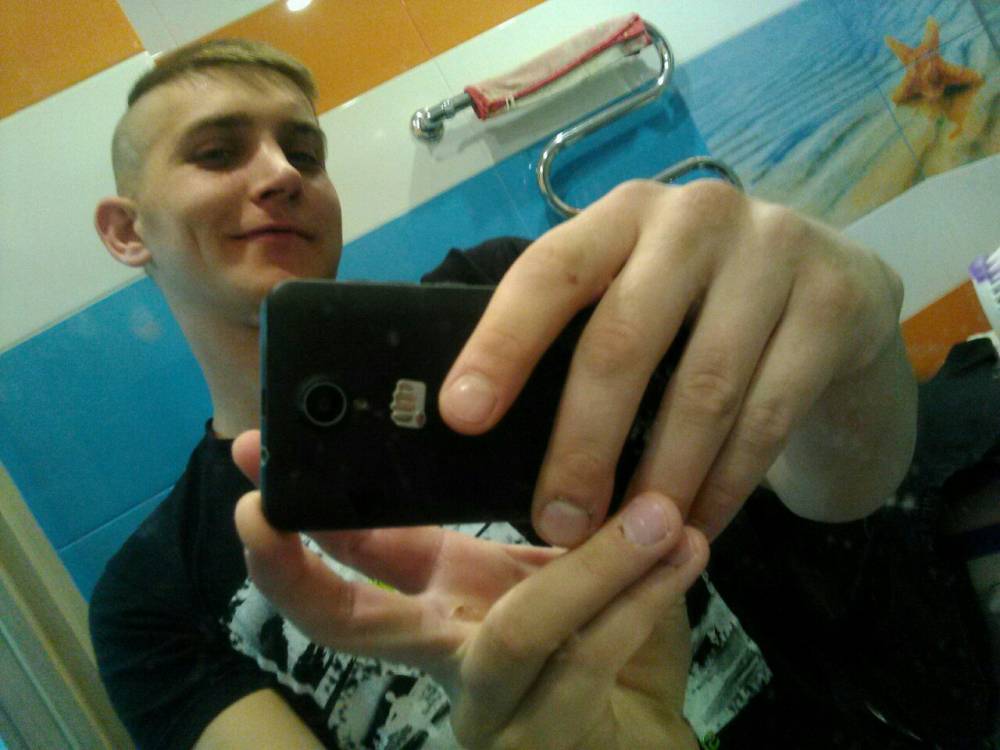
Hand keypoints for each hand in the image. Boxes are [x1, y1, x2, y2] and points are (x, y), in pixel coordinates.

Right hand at [232, 431, 705, 748]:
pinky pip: (592, 657)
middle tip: (258, 509)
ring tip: (658, 511)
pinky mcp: (547, 735)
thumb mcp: (558, 561)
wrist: (640, 738)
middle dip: (299, 567)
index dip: (303, 517)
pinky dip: (643, 596)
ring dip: (596, 566)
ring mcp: (488, 706)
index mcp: (439, 600)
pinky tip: (688, 549)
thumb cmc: (596, 645)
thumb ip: (553, 507)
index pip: (352, 560)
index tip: (258, 457)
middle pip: (348, 623)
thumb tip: (569, 408)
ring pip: (517, 631)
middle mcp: (443, 654)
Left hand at [439, 180, 915, 544]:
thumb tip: (485, 431)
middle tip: (557, 525)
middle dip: (581, 445)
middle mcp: (697, 217)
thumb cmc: (701, 306)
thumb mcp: (637, 294)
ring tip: (627, 540)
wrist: (834, 293)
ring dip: (660, 481)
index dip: (502, 345)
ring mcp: (775, 251)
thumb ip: (578, 337)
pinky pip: (769, 416)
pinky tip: (695, 526)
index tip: (462, 418)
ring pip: (703, 389)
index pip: (550, 272)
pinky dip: (727, 486)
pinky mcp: (835, 302)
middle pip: (623, 340)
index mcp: (624, 214)